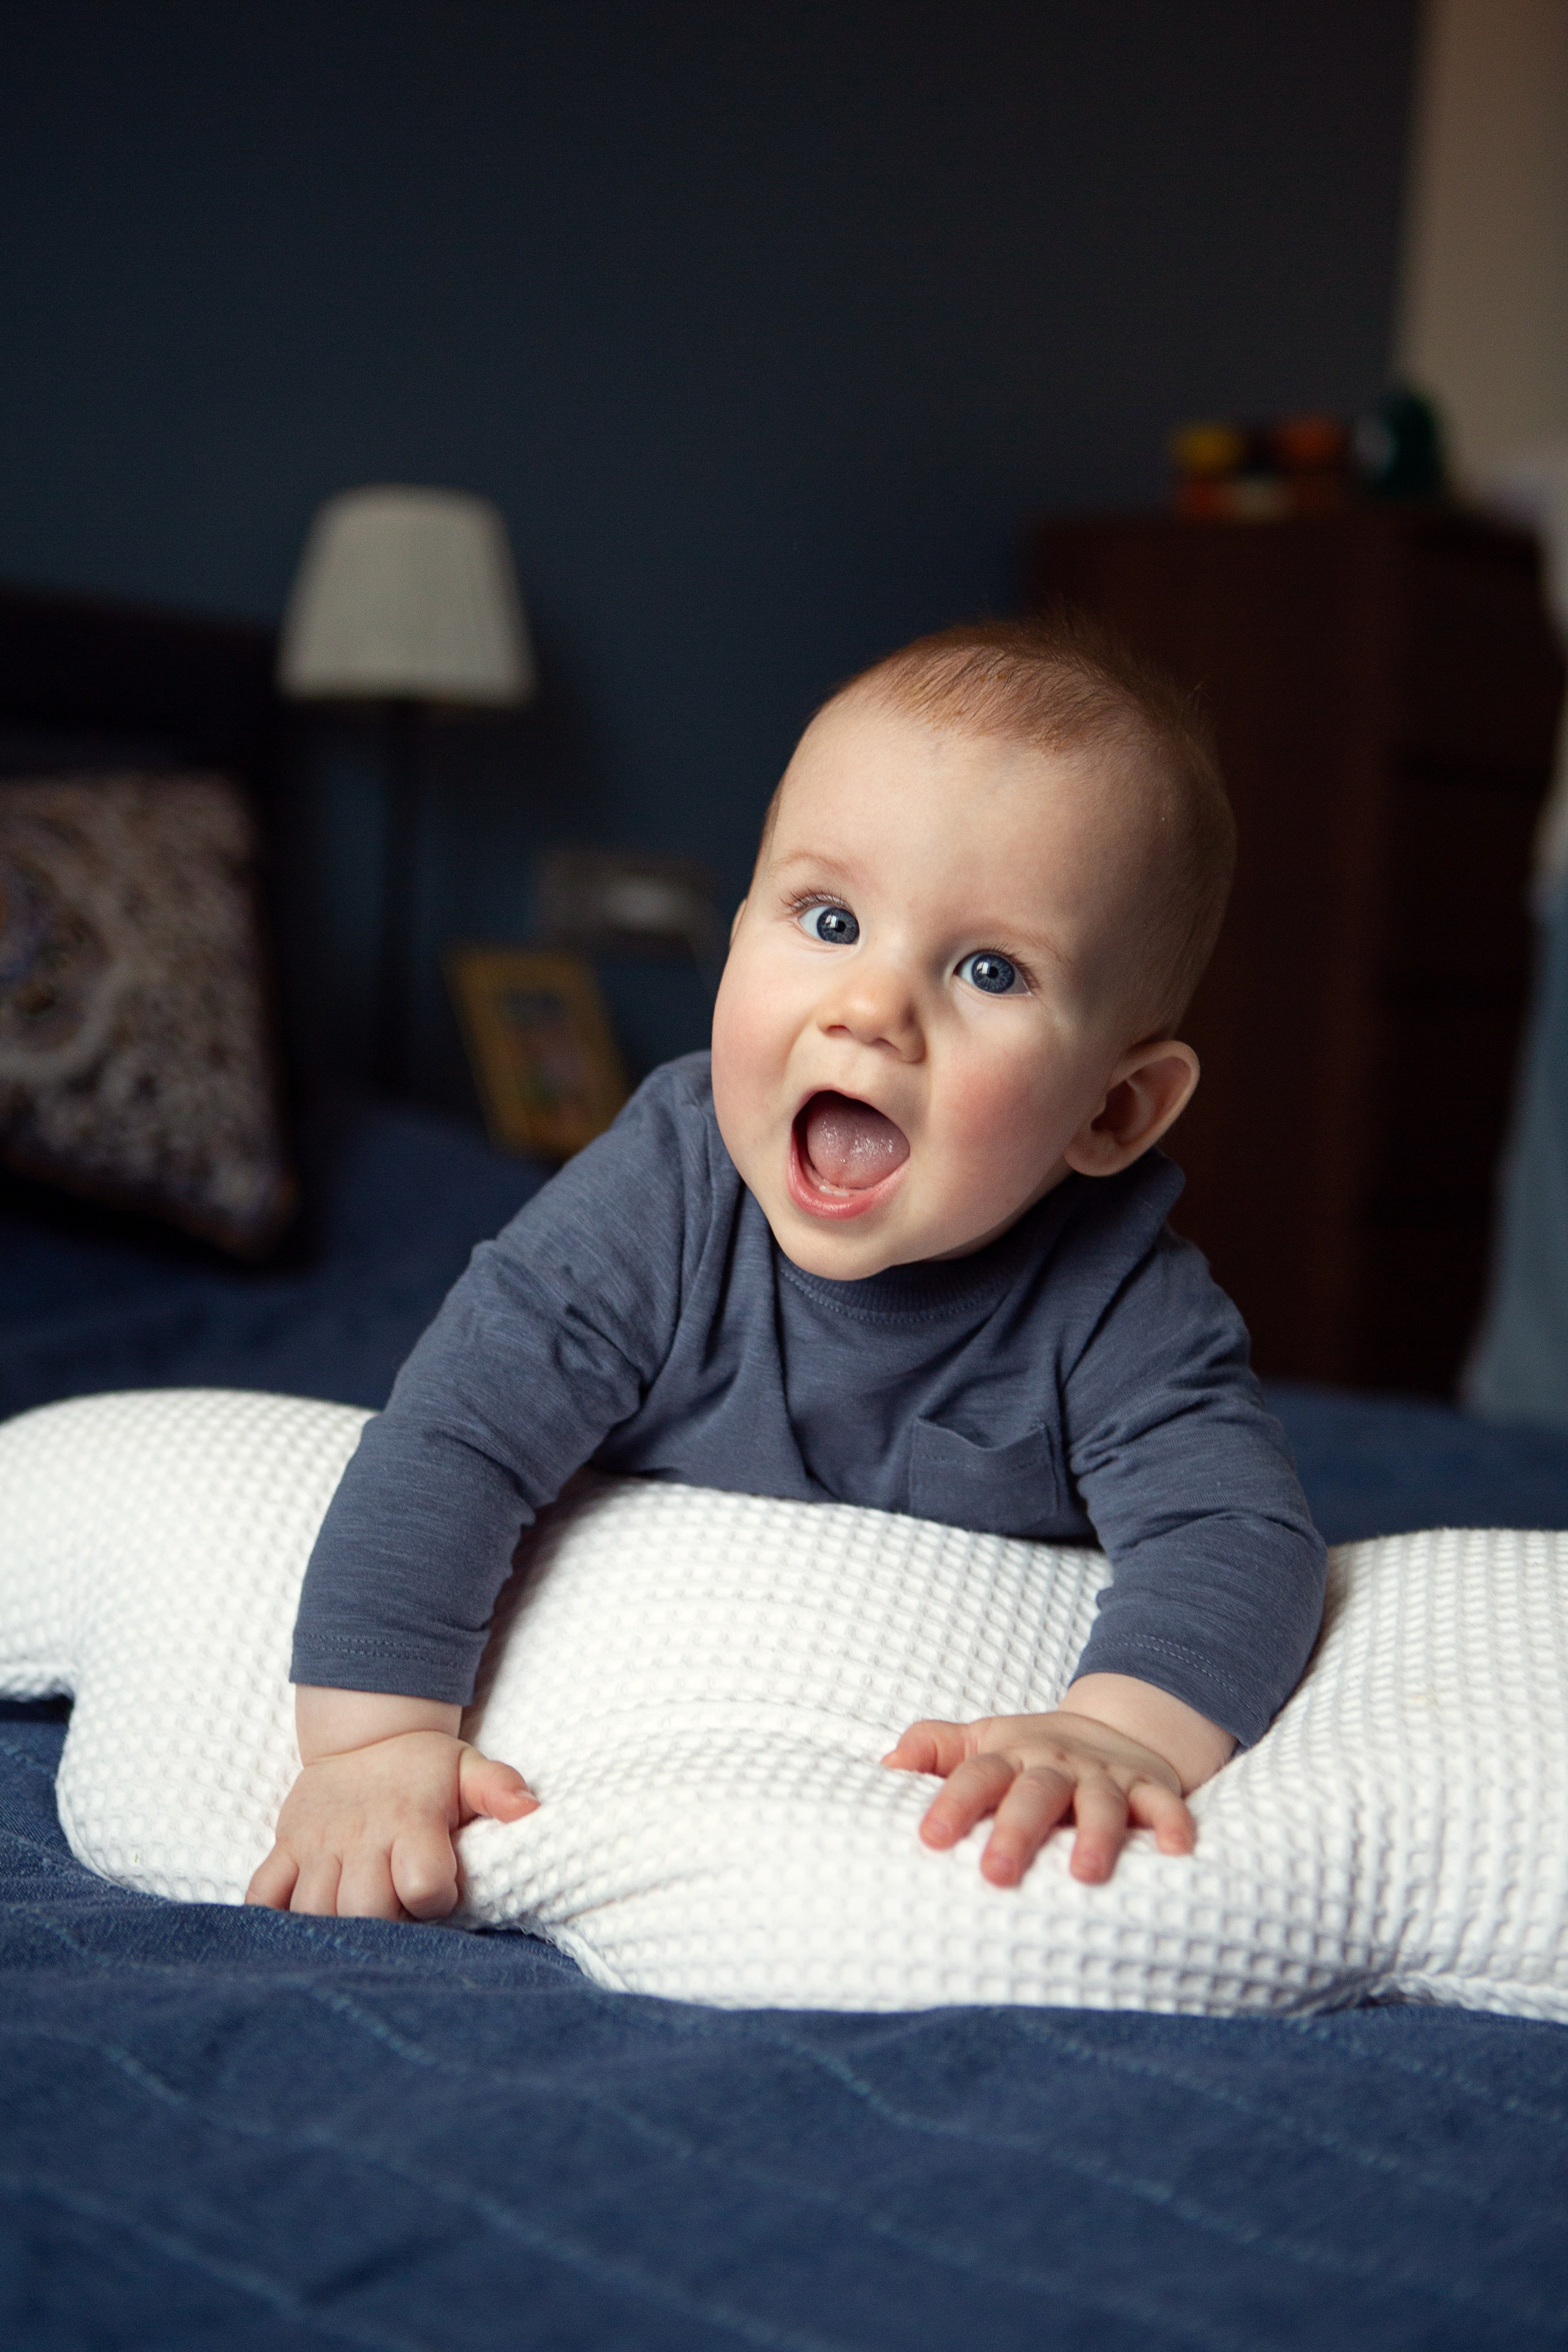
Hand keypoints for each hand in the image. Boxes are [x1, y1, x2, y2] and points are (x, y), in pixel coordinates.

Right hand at [245, 1728, 536, 1919]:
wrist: (364, 1735)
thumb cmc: (424, 1769)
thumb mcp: (469, 1768)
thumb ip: (499, 1788)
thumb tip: (530, 1809)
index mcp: (411, 1822)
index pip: (423, 1884)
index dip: (436, 1899)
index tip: (440, 1893)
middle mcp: (361, 1837)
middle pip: (363, 1909)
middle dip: (383, 1925)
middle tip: (396, 1914)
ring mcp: (317, 1844)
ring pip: (313, 1909)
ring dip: (333, 1928)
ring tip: (356, 1921)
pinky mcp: (285, 1846)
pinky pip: (262, 1893)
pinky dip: (271, 1917)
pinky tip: (295, 1927)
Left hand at [883, 1708, 1194, 1887]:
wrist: (1111, 1729)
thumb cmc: (1029, 1754)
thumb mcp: (979, 1743)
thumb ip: (933, 1749)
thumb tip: (883, 1766)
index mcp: (1009, 1756)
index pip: (976, 1776)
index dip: (952, 1803)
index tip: (929, 1838)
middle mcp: (1055, 1764)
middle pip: (1034, 1793)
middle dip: (1016, 1831)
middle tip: (995, 1874)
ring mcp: (1104, 1776)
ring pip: (1100, 1802)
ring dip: (1095, 1835)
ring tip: (1085, 1875)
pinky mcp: (1149, 1788)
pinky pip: (1165, 1806)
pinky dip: (1175, 1825)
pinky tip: (1178, 1853)